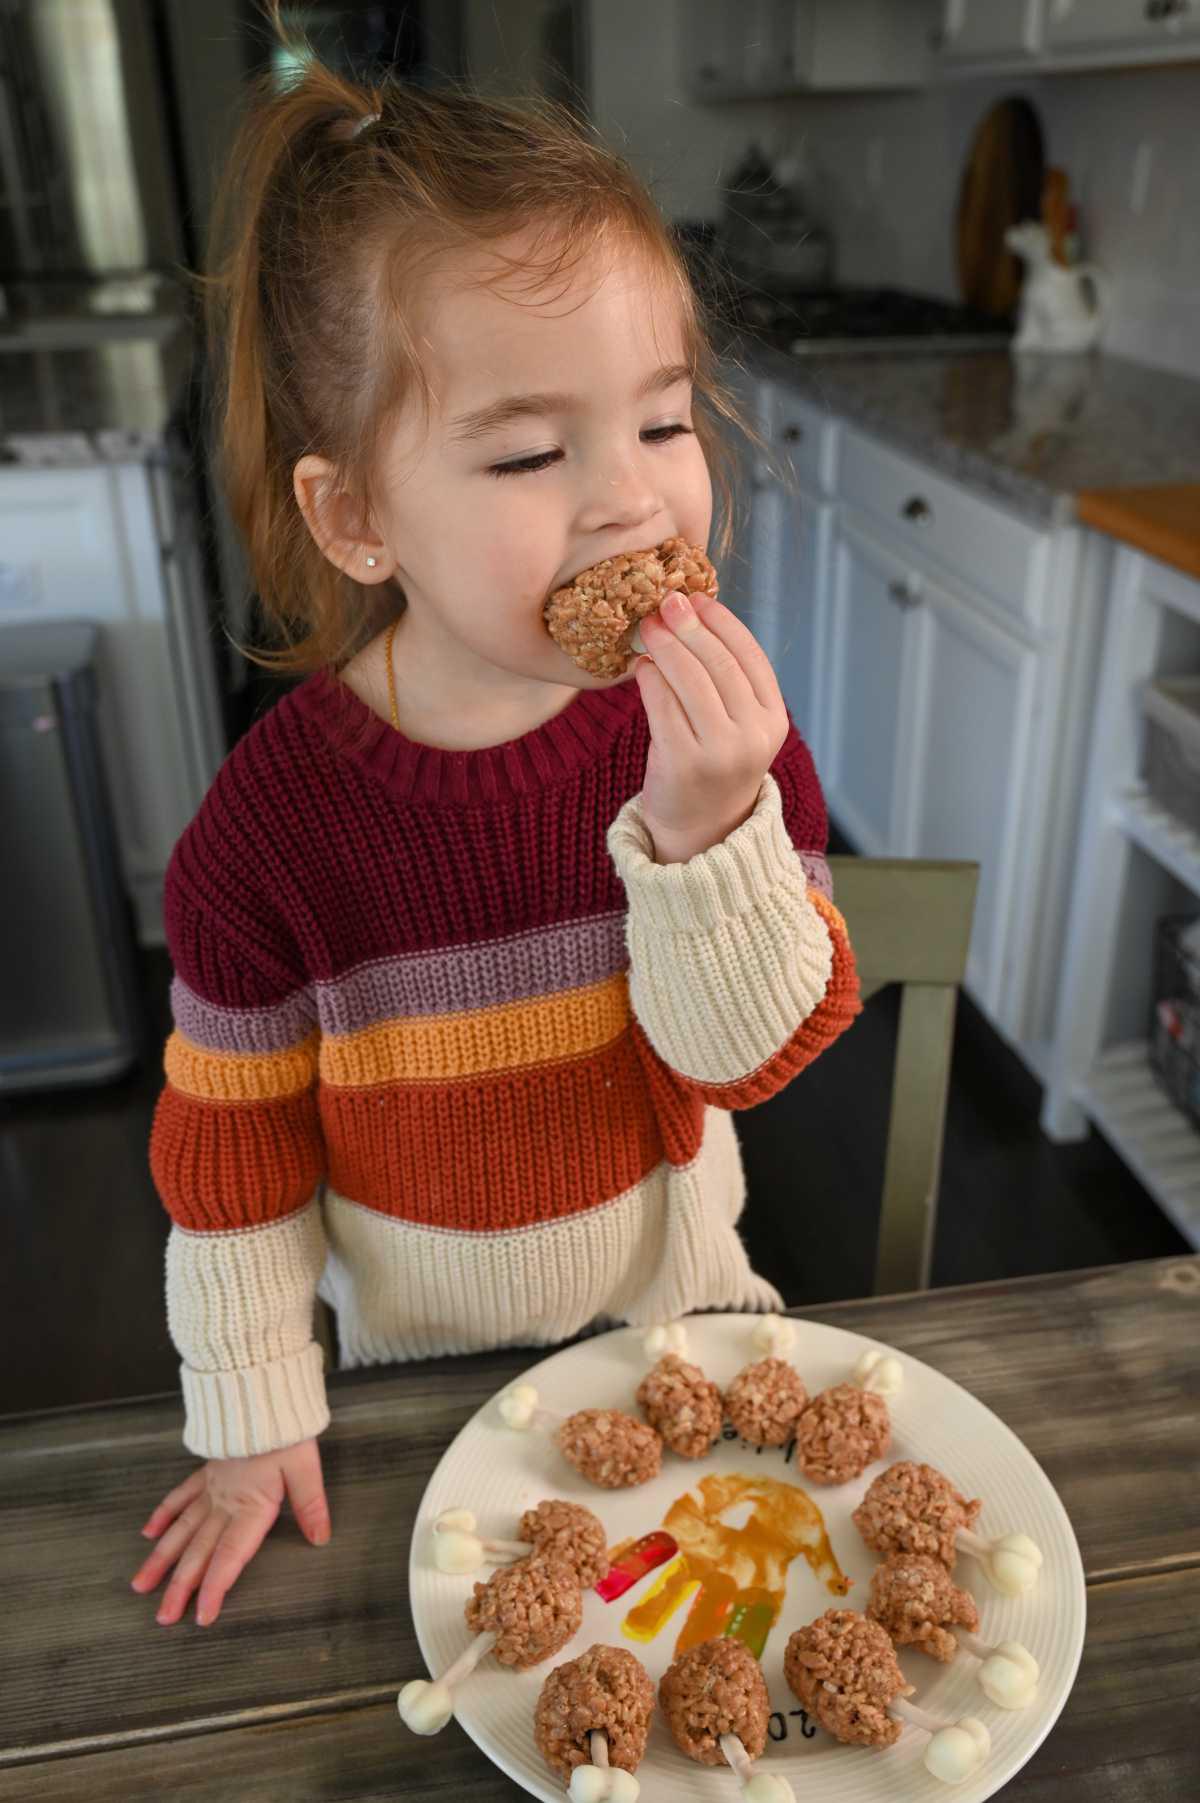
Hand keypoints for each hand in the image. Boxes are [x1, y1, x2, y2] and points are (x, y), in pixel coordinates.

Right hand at [130, 1438, 329, 1627]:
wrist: (260, 1391)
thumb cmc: (286, 1430)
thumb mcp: (305, 1467)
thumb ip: (310, 1505)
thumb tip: (320, 1538)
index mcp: (250, 1507)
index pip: (228, 1557)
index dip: (215, 1588)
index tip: (202, 1617)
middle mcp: (224, 1503)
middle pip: (198, 1552)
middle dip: (180, 1587)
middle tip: (162, 1618)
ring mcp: (211, 1487)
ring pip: (180, 1529)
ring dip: (161, 1559)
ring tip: (141, 1585)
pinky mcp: (206, 1470)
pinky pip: (180, 1496)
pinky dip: (163, 1514)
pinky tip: (148, 1533)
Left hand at [634, 592, 788, 863]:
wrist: (702, 830)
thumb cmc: (713, 762)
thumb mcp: (736, 723)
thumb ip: (724, 680)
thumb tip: (690, 615)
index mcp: (773, 718)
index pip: (750, 656)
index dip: (721, 622)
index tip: (696, 597)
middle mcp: (753, 735)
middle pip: (719, 664)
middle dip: (689, 626)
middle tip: (664, 601)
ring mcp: (721, 751)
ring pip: (691, 681)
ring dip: (666, 647)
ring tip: (647, 628)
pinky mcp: (684, 763)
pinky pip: (663, 707)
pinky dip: (650, 680)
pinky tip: (641, 667)